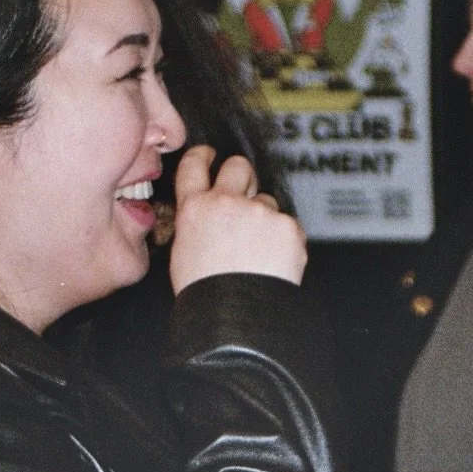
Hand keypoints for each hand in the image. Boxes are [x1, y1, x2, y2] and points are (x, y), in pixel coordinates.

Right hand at [169, 145, 305, 291]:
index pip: (194, 166)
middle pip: (238, 166)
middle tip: (245, 193)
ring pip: (267, 201)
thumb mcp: (184, 251)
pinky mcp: (286, 226)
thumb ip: (197, 223)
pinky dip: (284, 241)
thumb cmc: (207, 293)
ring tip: (258, 253)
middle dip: (243, 175)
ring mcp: (258, 212)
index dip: (203, 156)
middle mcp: (226, 202)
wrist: (235, 317)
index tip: (210, 154)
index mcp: (194, 209)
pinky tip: (274, 262)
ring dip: (265, 218)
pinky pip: (287, 225)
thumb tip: (208, 215)